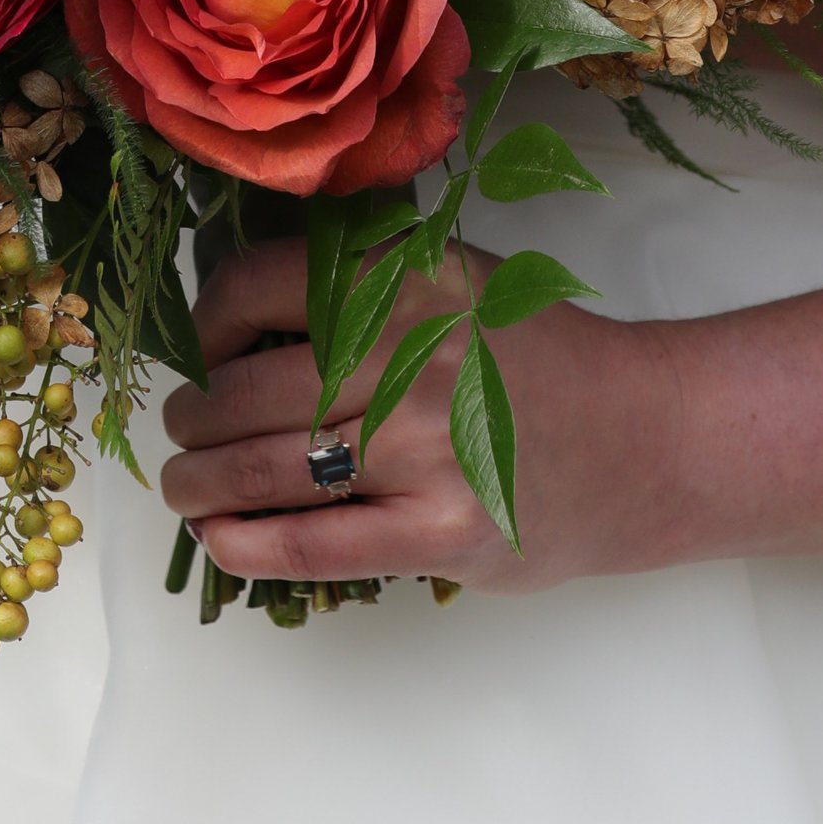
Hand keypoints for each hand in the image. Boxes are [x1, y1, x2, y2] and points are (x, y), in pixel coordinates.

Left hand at [157, 236, 688, 593]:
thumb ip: (359, 284)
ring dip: (200, 483)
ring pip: (265, 471)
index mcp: (404, 278)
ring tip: (184, 484)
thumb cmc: (529, 355)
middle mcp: (408, 355)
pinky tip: (217, 539)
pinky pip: (310, 546)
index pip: (258, 286)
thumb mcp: (449, 277)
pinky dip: (244, 546)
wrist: (638, 440)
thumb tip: (234, 316)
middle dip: (194, 417)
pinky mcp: (438, 535)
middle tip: (184, 428)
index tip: (203, 349)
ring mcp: (424, 450)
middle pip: (246, 391)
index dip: (208, 322)